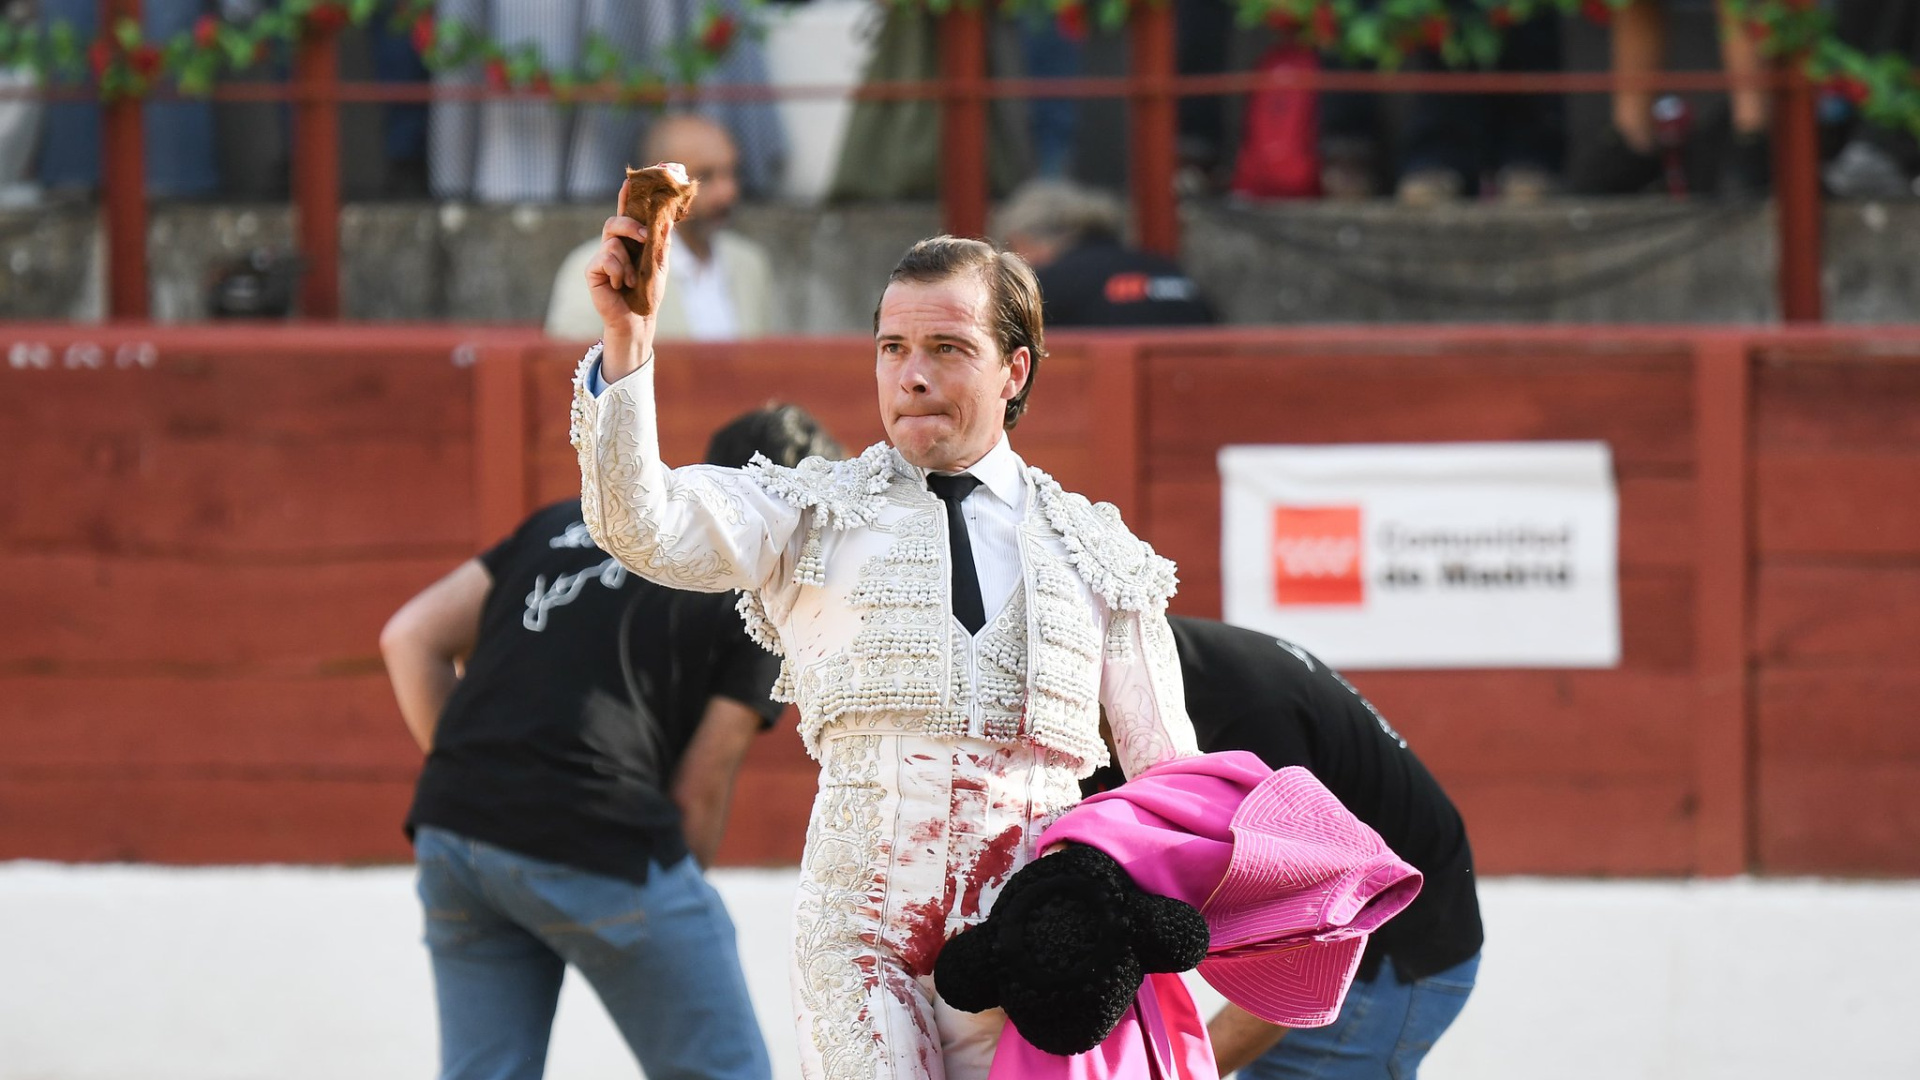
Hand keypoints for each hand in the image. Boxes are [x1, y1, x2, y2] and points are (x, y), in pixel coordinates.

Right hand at [585, 177, 665, 380]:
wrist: (638, 318)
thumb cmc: (648, 291)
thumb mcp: (660, 264)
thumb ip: (662, 241)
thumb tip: (669, 220)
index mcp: (631, 240)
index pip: (628, 212)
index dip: (628, 196)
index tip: (632, 178)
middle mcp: (614, 244)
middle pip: (615, 220)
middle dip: (630, 224)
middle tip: (645, 236)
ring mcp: (602, 255)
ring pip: (612, 242)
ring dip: (627, 263)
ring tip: (631, 280)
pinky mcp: (593, 269)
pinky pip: (605, 258)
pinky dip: (617, 272)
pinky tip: (619, 284)